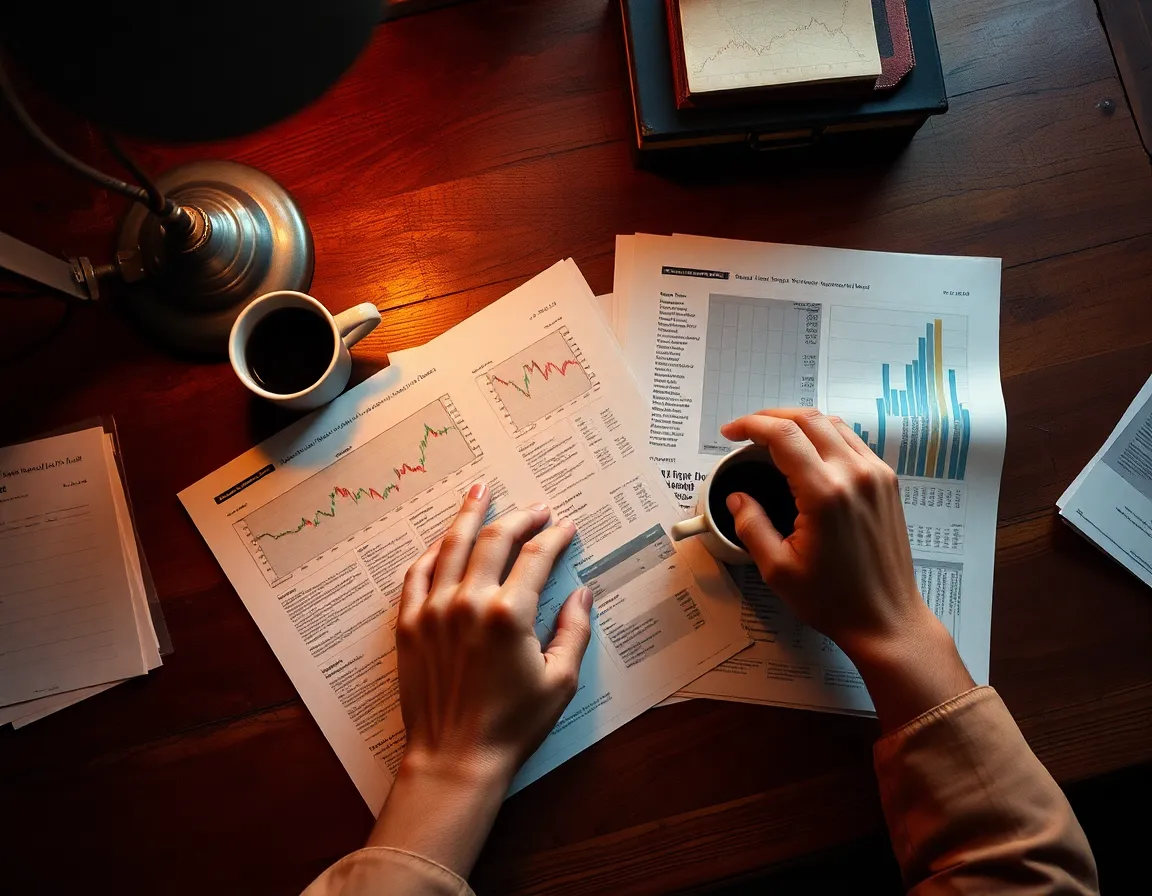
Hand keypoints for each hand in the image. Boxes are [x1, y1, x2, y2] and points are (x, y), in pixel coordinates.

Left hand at [397, 482, 591, 779]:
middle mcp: (469, 602)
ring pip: (452, 546)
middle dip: (520, 517)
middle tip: (535, 507)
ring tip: (480, 491)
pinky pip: (417, 574)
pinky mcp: (409, 625)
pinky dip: (432, 552)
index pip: (537, 557)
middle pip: (495, 540)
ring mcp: (433, 611)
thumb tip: (582, 595)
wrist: (455, 759)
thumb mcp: (560, 681)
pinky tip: (443, 540)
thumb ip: (574, 631)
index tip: (565, 527)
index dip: (555, 537)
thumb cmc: (512, 726)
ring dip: (469, 515)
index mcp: (510, 614)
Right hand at [721, 409, 972, 730]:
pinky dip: (825, 435)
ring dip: (799, 422)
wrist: (886, 620)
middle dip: (771, 416)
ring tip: (773, 436)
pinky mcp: (887, 483)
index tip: (730, 432)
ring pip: (833, 424)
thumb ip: (751, 526)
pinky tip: (808, 451)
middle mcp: (855, 476)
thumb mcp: (778, 569)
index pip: (783, 435)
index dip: (751, 425)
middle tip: (747, 429)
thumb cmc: (835, 601)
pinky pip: (853, 442)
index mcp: (825, 494)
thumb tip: (737, 499)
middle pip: (809, 419)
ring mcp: (876, 476)